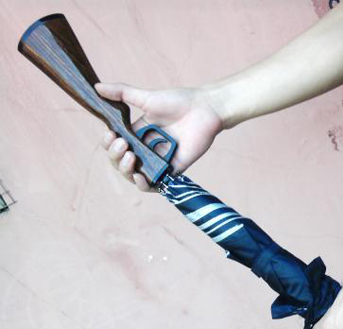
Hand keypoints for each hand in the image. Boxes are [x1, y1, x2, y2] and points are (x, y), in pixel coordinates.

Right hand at [95, 82, 222, 190]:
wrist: (205, 109)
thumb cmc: (178, 102)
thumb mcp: (146, 97)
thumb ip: (122, 93)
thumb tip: (96, 87)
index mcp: (137, 133)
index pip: (115, 145)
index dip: (109, 143)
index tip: (111, 134)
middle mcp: (145, 149)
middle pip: (120, 161)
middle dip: (115, 155)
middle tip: (123, 143)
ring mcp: (158, 161)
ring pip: (132, 175)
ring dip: (125, 169)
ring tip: (130, 156)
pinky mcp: (172, 170)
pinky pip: (153, 185)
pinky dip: (143, 184)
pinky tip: (139, 176)